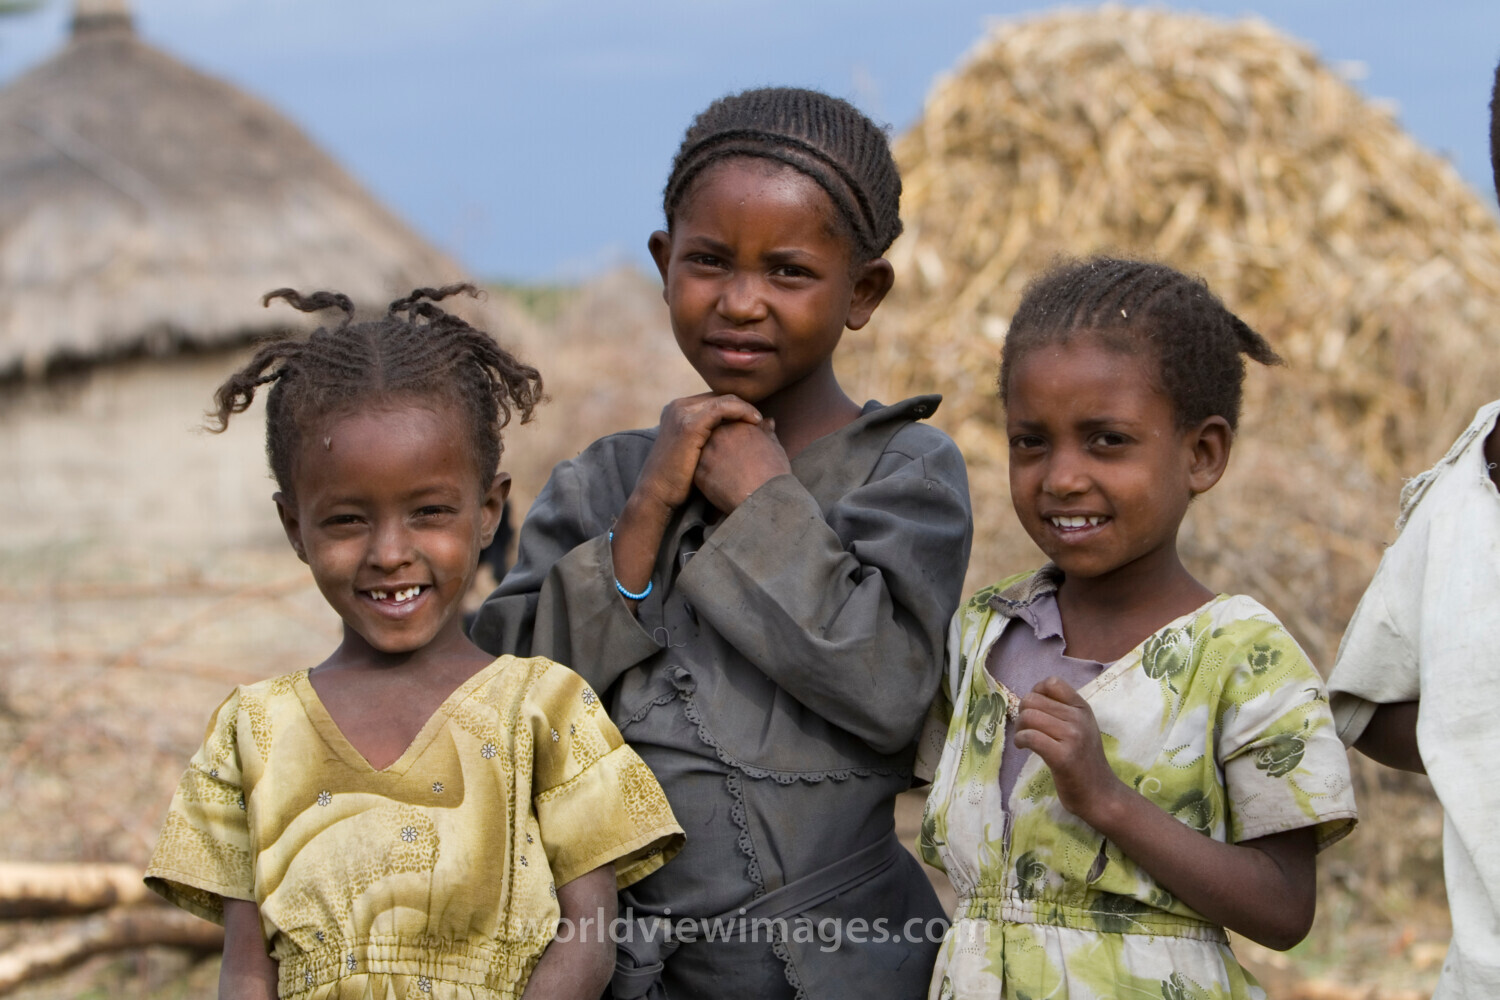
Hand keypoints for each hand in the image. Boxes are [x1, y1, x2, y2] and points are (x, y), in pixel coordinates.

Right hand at [611, 393, 761, 606]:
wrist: (657, 495)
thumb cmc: (680, 481)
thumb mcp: (696, 452)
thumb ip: (712, 438)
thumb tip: (735, 434)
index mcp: (678, 410)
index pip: (714, 400)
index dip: (737, 408)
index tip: (755, 421)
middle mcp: (678, 406)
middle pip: (719, 397)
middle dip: (742, 406)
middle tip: (762, 420)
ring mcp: (682, 413)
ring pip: (724, 399)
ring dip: (746, 407)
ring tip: (760, 421)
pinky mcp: (689, 424)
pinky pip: (723, 408)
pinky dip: (742, 411)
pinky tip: (755, 422)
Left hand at [695, 417, 790, 512]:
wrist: (765, 499)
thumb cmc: (774, 474)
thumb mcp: (775, 448)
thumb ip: (767, 432)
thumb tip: (768, 422)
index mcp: (738, 425)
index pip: (731, 425)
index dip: (738, 439)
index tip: (744, 452)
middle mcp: (720, 435)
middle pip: (715, 436)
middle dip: (723, 447)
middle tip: (737, 464)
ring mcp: (707, 454)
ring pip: (706, 453)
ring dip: (714, 461)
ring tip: (731, 475)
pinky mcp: (699, 473)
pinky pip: (700, 472)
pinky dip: (709, 478)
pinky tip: (723, 486)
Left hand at [1013, 676, 1123, 820]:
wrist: (1100, 794)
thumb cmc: (1084, 761)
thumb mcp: (1080, 728)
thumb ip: (1061, 711)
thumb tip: (1029, 698)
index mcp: (1082, 708)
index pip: (1052, 682)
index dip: (1036, 693)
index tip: (1035, 710)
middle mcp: (1079, 718)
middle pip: (1032, 700)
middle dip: (1022, 713)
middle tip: (1026, 729)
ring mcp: (1072, 736)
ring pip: (1028, 716)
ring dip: (1019, 728)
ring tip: (1024, 740)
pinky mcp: (1062, 756)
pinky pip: (1030, 737)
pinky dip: (1020, 741)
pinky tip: (1024, 748)